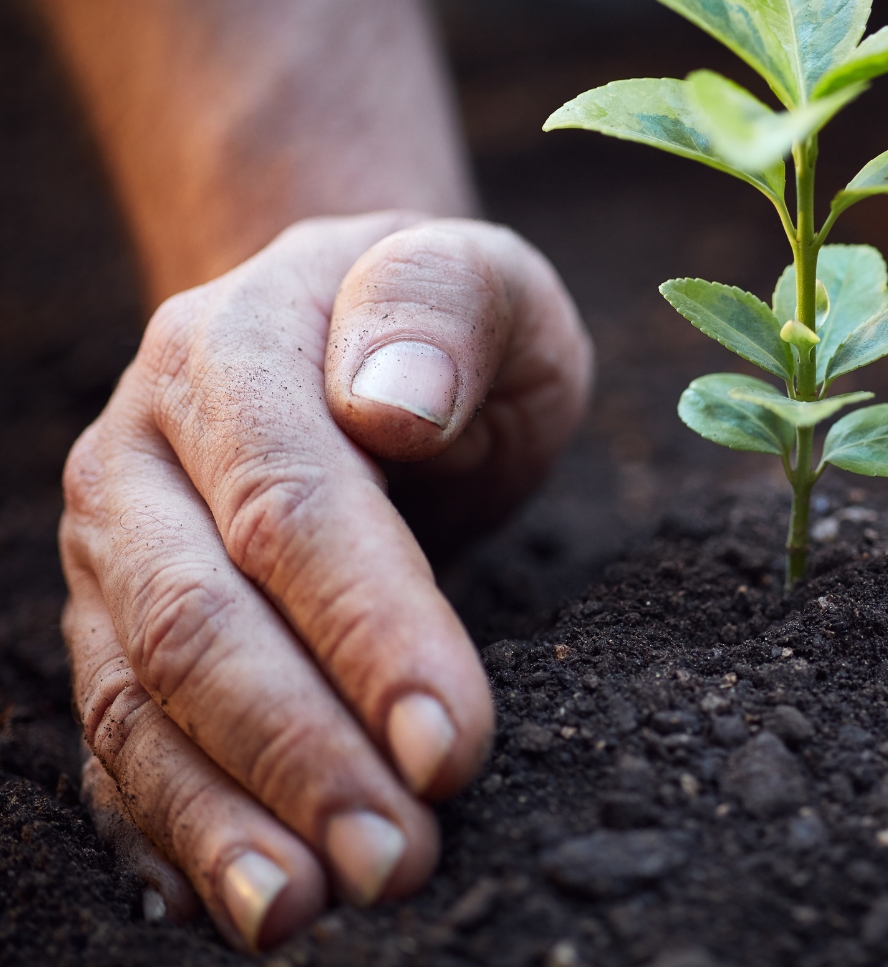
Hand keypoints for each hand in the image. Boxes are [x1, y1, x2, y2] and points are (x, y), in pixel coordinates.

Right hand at [59, 212, 590, 948]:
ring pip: (141, 698)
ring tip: (309, 909)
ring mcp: (118, 551)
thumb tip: (392, 402)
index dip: (366, 630)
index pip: (291, 506)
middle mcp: (145, 457)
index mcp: (234, 353)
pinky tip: (239, 897)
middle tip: (401, 857)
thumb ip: (443, 307)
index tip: (450, 741)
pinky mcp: (120, 629)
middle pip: (197, 621)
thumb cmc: (439, 322)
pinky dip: (172, 826)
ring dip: (225, 815)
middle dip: (298, 750)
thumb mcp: (478, 275)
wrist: (338, 330)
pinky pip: (122, 739)